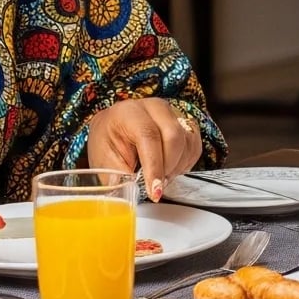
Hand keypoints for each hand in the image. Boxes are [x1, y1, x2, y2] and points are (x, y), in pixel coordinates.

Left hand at [86, 98, 203, 202]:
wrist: (114, 128)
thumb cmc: (108, 142)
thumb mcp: (103, 160)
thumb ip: (118, 176)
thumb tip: (131, 191)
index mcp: (129, 112)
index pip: (148, 135)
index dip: (154, 166)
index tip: (154, 190)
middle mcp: (154, 107)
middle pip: (174, 136)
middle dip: (168, 167)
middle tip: (156, 186)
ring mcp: (172, 112)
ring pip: (188, 141)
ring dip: (177, 167)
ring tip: (160, 177)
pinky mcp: (184, 121)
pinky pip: (195, 145)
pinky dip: (186, 163)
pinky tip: (170, 168)